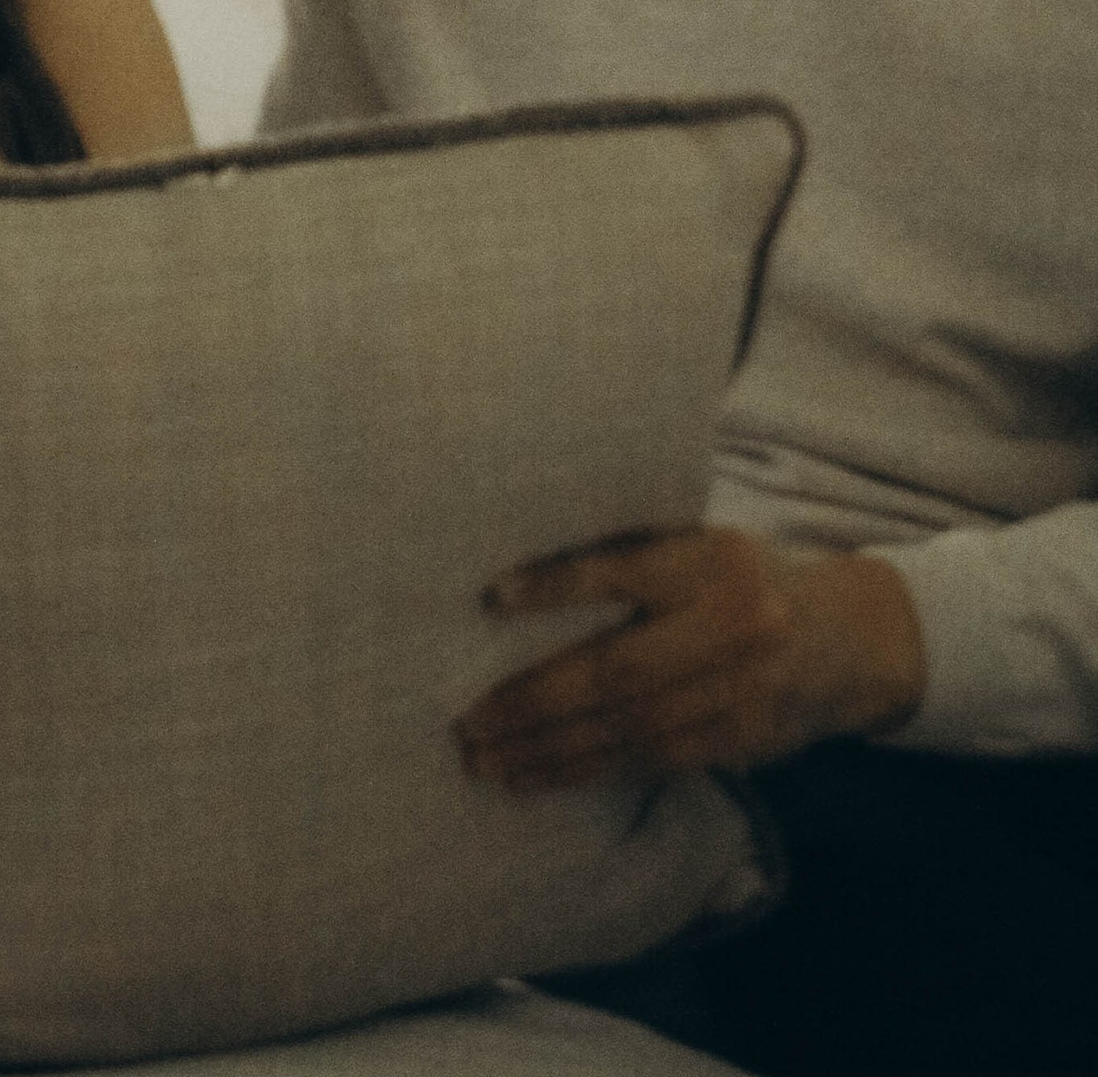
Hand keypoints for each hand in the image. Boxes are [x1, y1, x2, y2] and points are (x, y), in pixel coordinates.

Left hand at [456, 527, 927, 785]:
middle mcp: (732, 625)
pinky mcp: (744, 741)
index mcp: (711, 559)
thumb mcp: (703, 544)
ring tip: (488, 762)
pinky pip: (655, 761)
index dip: (558, 585)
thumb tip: (522, 578)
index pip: (623, 570)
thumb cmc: (744, 578)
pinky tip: (542, 777)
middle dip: (537, 699)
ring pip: (632, 729)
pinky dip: (592, 770)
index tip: (492, 598)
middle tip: (471, 720)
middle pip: (620, 668)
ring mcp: (742, 691)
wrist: (850, 638)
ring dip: (553, 752)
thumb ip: (636, 556)